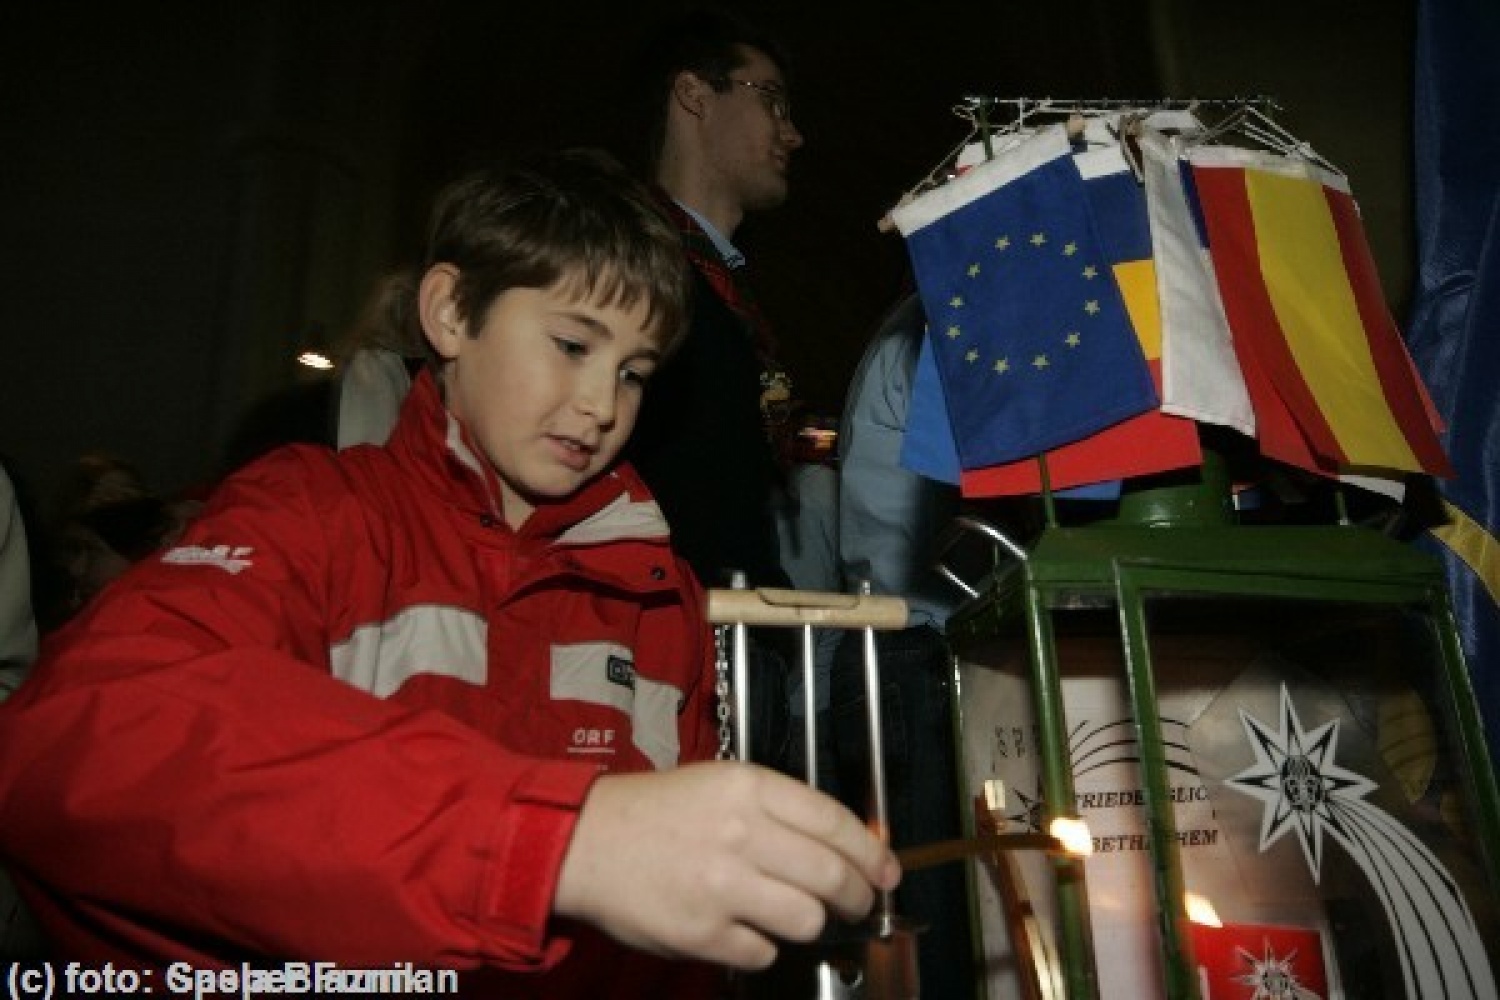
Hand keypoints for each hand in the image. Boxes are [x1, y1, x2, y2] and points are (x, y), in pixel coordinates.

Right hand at [553, 761, 900, 968]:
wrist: (587, 841)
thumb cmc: (658, 811)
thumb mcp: (723, 784)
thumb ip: (782, 809)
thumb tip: (847, 846)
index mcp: (750, 789)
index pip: (837, 823)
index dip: (873, 854)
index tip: (888, 872)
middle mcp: (741, 835)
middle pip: (832, 877)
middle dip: (858, 897)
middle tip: (860, 904)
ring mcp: (722, 887)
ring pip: (807, 921)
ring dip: (810, 922)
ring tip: (794, 914)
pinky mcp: (702, 932)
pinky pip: (763, 952)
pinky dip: (761, 946)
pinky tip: (744, 927)